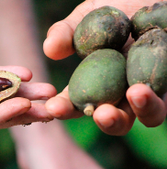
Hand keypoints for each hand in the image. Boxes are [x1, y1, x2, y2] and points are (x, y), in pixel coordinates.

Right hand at [43, 0, 166, 135]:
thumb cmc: (117, 5)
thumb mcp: (88, 15)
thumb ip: (66, 32)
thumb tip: (49, 50)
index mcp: (95, 81)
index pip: (76, 102)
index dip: (63, 108)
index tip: (53, 107)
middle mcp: (121, 91)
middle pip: (113, 119)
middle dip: (105, 120)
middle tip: (100, 113)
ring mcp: (150, 89)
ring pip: (148, 116)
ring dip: (140, 111)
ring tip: (134, 93)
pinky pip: (166, 102)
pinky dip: (154, 99)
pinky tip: (144, 87)